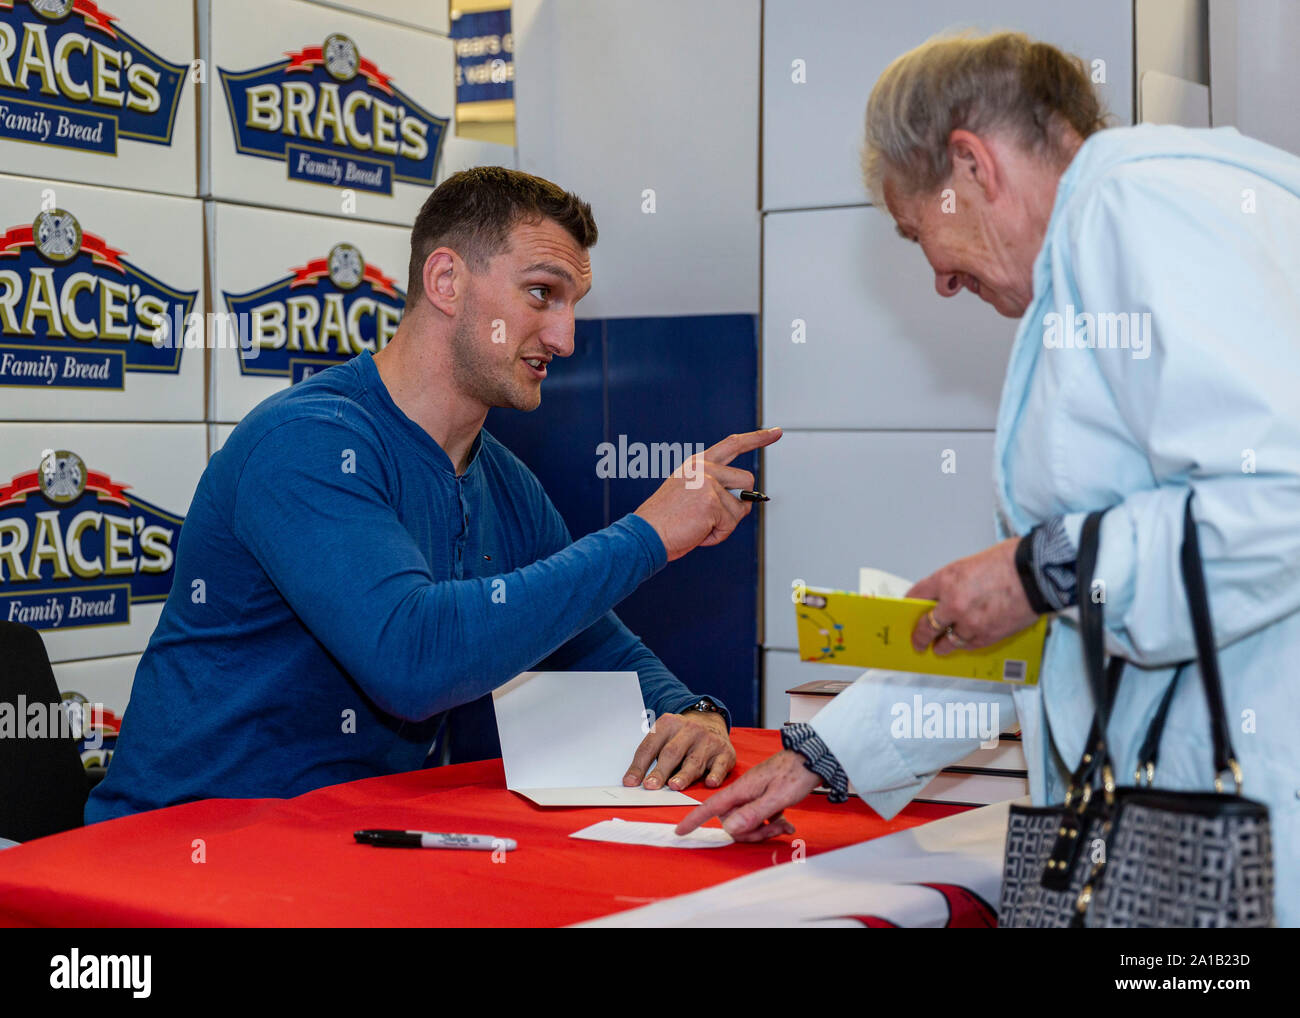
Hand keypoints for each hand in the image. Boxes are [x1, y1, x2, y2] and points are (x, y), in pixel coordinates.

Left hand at [623, 710, 735, 791]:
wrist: (710, 721)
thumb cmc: (682, 737)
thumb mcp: (663, 737)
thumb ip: (650, 756)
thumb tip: (633, 782)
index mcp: (668, 724)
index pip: (650, 746)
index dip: (639, 765)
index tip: (631, 782)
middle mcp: (689, 730)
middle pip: (672, 753)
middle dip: (661, 771)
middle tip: (651, 786)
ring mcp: (708, 740)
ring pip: (694, 761)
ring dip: (684, 775)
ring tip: (674, 786)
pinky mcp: (724, 752)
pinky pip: (720, 765)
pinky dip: (715, 775)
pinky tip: (709, 783)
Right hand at [634, 428, 782, 561]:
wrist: (646, 533)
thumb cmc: (666, 519)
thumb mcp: (690, 493)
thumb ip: (716, 488)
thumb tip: (747, 499)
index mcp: (698, 463)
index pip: (734, 444)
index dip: (758, 438)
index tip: (777, 432)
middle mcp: (704, 468)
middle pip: (747, 481)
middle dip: (739, 502)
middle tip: (712, 516)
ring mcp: (708, 483)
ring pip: (741, 508)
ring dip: (724, 523)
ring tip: (697, 524)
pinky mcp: (712, 503)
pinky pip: (730, 525)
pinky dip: (716, 535)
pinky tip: (697, 531)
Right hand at [674, 749, 821, 841]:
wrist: (814, 757)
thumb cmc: (796, 774)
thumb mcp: (777, 797)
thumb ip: (753, 814)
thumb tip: (729, 828)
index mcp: (742, 790)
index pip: (711, 806)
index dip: (694, 819)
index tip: (679, 831)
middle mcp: (744, 792)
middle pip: (733, 821)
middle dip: (752, 832)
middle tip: (775, 829)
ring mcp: (755, 794)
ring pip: (748, 821)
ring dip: (764, 829)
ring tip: (785, 825)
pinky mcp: (765, 796)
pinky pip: (760, 817)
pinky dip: (771, 823)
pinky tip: (787, 822)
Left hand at [907, 538, 1038, 655]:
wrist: (1037, 574)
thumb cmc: (1009, 562)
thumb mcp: (969, 564)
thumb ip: (953, 582)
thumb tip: (943, 596)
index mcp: (946, 580)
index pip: (917, 595)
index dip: (910, 604)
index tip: (909, 609)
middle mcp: (953, 604)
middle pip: (926, 626)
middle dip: (919, 636)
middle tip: (917, 641)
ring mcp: (969, 623)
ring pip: (946, 642)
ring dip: (940, 646)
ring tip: (938, 648)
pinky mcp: (987, 636)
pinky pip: (967, 646)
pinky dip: (962, 645)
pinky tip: (960, 645)